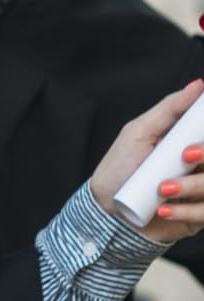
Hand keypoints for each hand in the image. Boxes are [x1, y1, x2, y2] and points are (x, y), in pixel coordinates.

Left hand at [89, 77, 203, 241]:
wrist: (107, 209)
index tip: (191, 145)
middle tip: (185, 156)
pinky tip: (164, 209)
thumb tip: (198, 84)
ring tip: (162, 189)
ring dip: (192, 186)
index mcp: (193, 143)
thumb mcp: (139, 132)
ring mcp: (202, 191)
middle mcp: (202, 166)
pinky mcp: (199, 216)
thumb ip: (170, 108)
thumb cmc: (120, 168)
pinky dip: (188, 211)